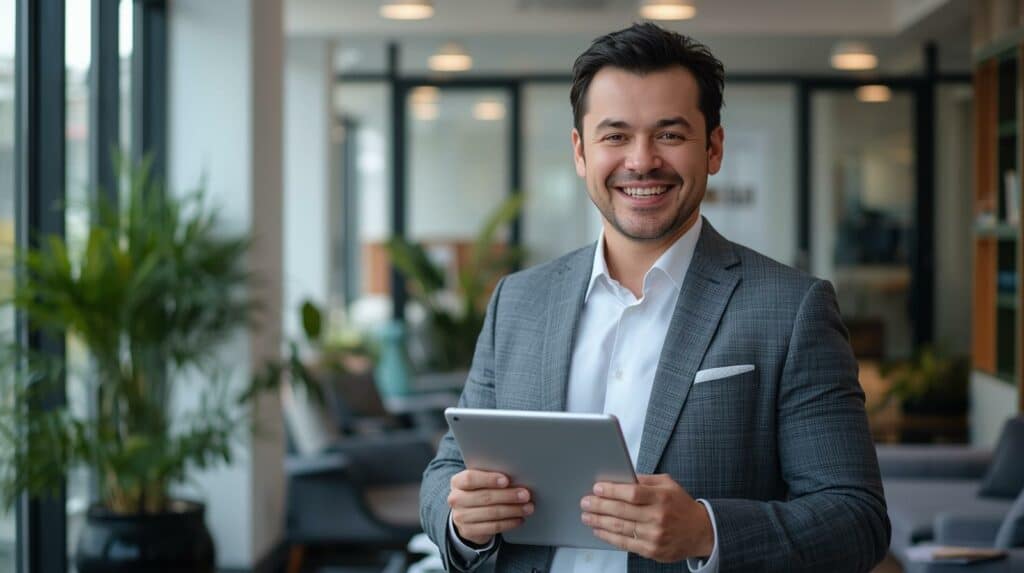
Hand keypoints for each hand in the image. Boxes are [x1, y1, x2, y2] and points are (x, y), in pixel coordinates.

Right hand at [448, 469, 533, 545]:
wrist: (466, 515)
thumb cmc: (478, 492)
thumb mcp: (479, 482)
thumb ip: (491, 478)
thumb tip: (516, 476)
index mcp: (458, 482)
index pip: (470, 478)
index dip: (489, 479)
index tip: (506, 480)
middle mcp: (456, 499)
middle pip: (485, 496)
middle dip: (508, 495)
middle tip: (525, 495)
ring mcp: (460, 517)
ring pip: (491, 513)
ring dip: (513, 510)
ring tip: (528, 507)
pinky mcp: (469, 531)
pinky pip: (493, 527)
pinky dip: (509, 523)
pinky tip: (519, 519)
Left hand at [580, 474, 713, 562]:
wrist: (701, 532)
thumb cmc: (681, 505)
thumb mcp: (668, 484)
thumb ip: (645, 480)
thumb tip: (620, 477)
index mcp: (662, 497)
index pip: (632, 493)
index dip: (612, 491)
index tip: (597, 488)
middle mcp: (658, 517)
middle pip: (622, 511)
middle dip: (599, 506)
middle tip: (585, 502)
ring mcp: (655, 535)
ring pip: (620, 528)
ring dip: (599, 522)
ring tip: (586, 516)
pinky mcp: (652, 550)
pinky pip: (625, 543)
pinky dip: (608, 537)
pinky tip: (599, 530)